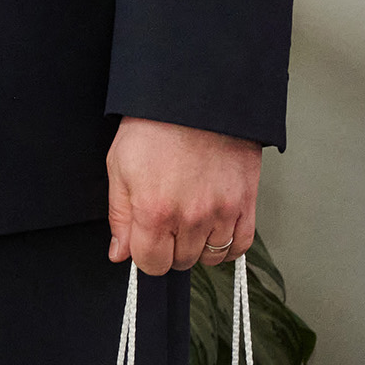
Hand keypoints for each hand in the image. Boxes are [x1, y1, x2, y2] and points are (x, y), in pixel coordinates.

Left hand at [107, 117, 260, 274]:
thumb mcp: (119, 169)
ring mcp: (221, 212)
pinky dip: (228, 246)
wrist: (194, 101)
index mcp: (154, 211)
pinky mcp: (246, 204)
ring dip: (197, 247)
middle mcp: (190, 218)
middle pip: (180, 262)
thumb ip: (119, 217)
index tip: (144, 242)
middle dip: (169, 249)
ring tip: (189, 222)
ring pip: (210, 257)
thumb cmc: (153, 129)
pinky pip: (241, 246)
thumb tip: (120, 253)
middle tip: (166, 224)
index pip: (151, 263)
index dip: (144, 255)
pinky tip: (215, 231)